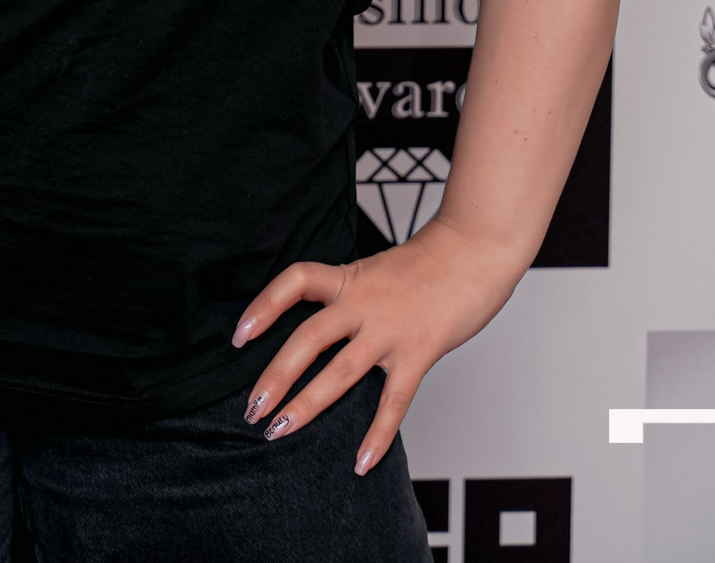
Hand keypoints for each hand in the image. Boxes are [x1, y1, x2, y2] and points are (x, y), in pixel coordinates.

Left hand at [232, 216, 524, 472]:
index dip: (264, 306)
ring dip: (307, 405)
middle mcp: (363, 303)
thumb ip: (352, 297)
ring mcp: (390, 330)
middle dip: (275, 376)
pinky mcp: (419, 353)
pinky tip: (362, 463)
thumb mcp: (377, 271)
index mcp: (349, 278)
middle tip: (252, 407)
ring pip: (340, 372)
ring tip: (279, 431)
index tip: (240, 334)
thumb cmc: (429, 263)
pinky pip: (393, 401)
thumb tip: (327, 325)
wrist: (474, 251)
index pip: (296, 282)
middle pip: (307, 338)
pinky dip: (377, 436)